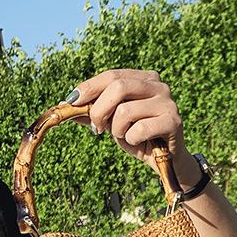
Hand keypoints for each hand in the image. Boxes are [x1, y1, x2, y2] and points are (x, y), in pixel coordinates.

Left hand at [66, 68, 200, 183]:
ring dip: (117, 130)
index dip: (89, 87)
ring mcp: (168, 102)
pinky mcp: (173, 121)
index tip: (72, 101)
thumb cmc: (138, 138)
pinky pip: (140, 129)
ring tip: (125, 136)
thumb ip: (92, 112)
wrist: (166, 161)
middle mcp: (158, 85)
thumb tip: (63, 106)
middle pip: (118, 87)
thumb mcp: (112, 122)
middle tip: (97, 128)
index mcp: (144, 79)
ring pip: (125, 110)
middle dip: (99, 110)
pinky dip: (132, 140)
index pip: (112, 75)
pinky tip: (140, 143)